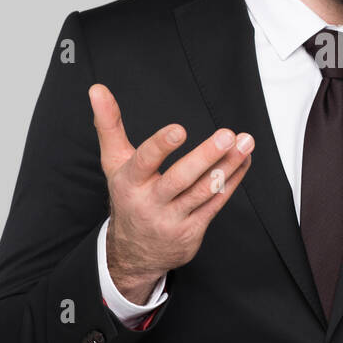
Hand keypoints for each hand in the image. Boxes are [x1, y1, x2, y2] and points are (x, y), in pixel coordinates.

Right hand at [89, 84, 253, 302]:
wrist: (134, 253)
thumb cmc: (128, 196)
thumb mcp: (113, 162)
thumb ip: (108, 124)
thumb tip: (97, 89)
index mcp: (130, 182)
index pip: (144, 162)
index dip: (161, 146)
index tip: (179, 129)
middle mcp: (151, 202)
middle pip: (180, 179)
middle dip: (206, 156)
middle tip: (228, 135)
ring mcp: (173, 218)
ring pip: (204, 191)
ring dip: (228, 166)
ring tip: (245, 143)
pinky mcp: (193, 229)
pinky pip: (216, 203)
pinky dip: (233, 180)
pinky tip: (243, 160)